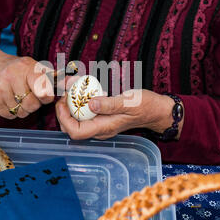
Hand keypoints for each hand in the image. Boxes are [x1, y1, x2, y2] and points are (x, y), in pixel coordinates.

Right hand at [0, 50, 53, 119]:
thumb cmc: (15, 69)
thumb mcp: (32, 67)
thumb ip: (52, 77)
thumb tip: (71, 83)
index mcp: (26, 67)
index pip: (43, 90)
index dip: (47, 97)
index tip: (45, 95)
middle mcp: (11, 76)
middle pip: (32, 104)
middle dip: (34, 104)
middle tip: (29, 95)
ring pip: (21, 112)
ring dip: (23, 109)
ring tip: (17, 96)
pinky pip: (10, 116)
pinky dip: (12, 112)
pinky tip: (9, 100)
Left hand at [55, 89, 183, 139]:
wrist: (156, 111)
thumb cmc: (145, 106)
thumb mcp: (129, 102)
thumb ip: (109, 104)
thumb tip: (90, 104)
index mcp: (103, 128)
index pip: (75, 132)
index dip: (63, 118)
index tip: (62, 101)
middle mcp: (99, 130)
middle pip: (71, 127)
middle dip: (63, 110)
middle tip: (64, 92)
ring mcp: (100, 124)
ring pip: (77, 119)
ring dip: (70, 104)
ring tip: (71, 87)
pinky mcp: (102, 117)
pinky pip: (85, 113)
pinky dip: (79, 102)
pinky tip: (82, 89)